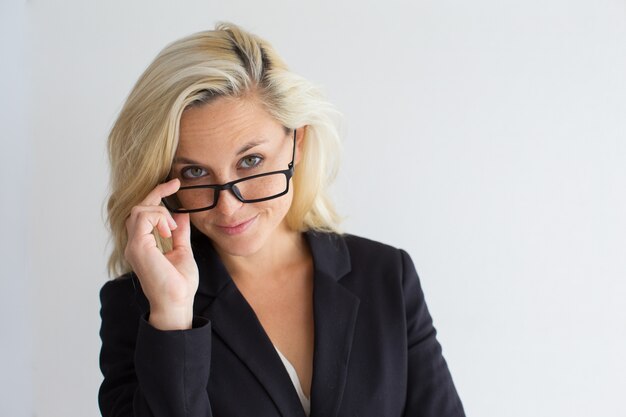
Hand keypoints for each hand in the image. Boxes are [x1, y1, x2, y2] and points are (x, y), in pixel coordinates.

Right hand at [124, 178, 198, 329]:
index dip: (157, 195)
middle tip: (175, 186)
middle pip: (138, 206)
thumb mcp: (182, 250)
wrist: (177, 303)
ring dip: (160, 211)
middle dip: (157, 193)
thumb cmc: (179, 284)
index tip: (175, 184)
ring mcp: (135, 245)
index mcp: (144, 244)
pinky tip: (169, 231)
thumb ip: (179, 233)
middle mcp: (135, 243)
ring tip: (172, 228)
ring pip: (139, 209)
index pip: (144, 212)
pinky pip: (142, 217)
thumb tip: (181, 214)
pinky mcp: (138, 246)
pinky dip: (158, 217)